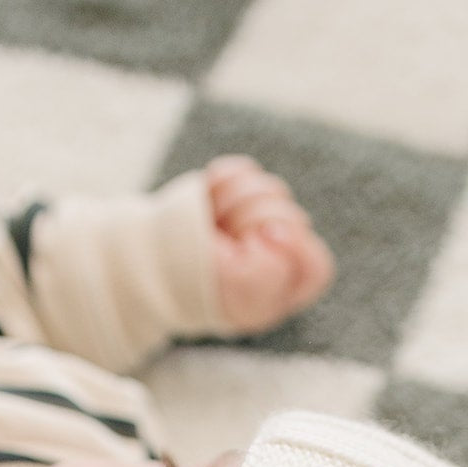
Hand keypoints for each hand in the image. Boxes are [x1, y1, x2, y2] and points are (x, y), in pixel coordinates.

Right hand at [206, 156, 333, 333]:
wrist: (153, 263)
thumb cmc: (197, 289)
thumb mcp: (236, 296)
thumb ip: (269, 273)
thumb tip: (275, 231)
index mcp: (284, 289)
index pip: (314, 266)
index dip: (292, 247)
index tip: (262, 238)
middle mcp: (281, 254)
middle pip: (290, 220)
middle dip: (248, 226)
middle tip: (222, 244)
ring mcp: (261, 219)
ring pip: (268, 189)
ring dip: (230, 206)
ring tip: (212, 229)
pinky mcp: (241, 192)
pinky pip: (242, 170)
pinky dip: (219, 185)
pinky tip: (208, 207)